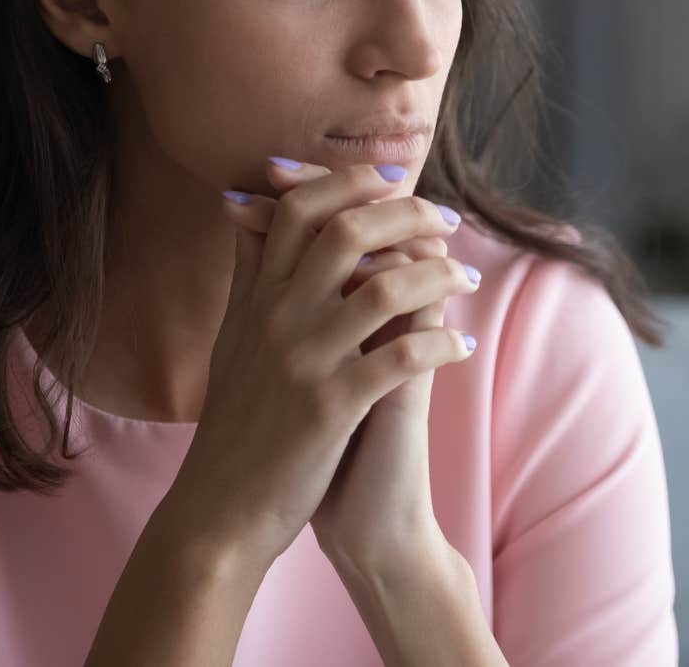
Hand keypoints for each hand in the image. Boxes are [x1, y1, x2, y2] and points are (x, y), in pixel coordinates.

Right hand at [223, 157, 479, 576]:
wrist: (220, 508)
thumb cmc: (236, 420)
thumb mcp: (232, 334)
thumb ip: (247, 270)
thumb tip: (245, 206)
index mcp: (257, 296)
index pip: (301, 209)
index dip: (349, 182)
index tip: (393, 179)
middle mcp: (277, 317)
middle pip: (348, 231)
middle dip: (407, 213)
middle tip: (446, 219)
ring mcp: (304, 360)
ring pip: (385, 288)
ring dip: (439, 275)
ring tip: (467, 278)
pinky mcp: (330, 407)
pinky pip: (402, 359)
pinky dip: (442, 344)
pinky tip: (463, 344)